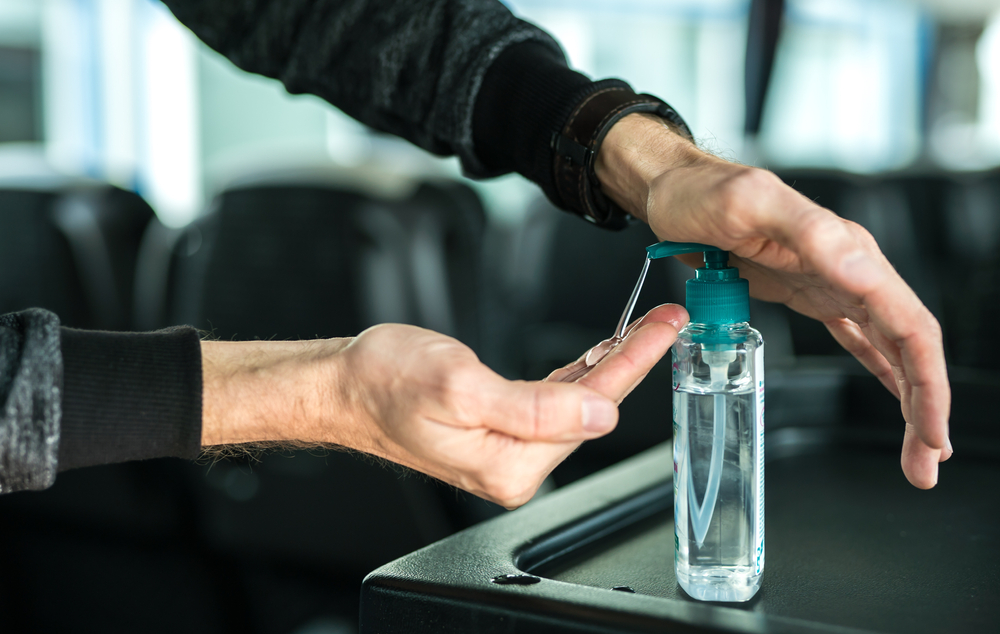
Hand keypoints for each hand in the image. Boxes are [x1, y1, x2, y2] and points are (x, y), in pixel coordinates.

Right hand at [201, 304, 686, 507]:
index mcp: (511, 463)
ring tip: (644, 328)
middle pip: (591, 404)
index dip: (633, 363)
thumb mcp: (460, 385)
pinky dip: (579, 372)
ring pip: (576, 400)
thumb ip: (535, 406)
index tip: (664, 329)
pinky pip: (553, 400)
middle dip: (632, 359)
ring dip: (610, 363)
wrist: (342, 385)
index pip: (591, 406)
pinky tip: (598, 353)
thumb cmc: (384, 382)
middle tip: (666, 318)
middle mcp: (515, 464)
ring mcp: (508, 449)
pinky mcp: (499, 430)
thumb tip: (599, 412)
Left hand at [596, 113, 951, 488]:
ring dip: (907, 398)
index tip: (933, 432)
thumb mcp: (751, 204)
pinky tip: (890, 393)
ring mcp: (830, 281)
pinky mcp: (808, 291)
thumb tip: (861, 272)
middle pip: (907, 346)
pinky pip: (857, 337)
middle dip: (925, 408)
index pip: (909, 326)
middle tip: (926, 464)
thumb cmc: (704, 192)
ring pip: (888, 347)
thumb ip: (807, 232)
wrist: (673, 190)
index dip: (927, 383)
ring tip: (918, 448)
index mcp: (847, 252)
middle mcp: (849, 269)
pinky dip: (879, 370)